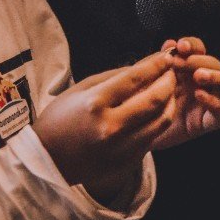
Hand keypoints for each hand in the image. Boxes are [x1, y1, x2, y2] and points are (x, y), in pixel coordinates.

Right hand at [34, 52, 175, 203]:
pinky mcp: (126, 163)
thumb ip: (113, 77)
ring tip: (169, 90)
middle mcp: (111, 127)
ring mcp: (120, 148)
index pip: (135, 78)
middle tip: (172, 70)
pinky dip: (159, 121)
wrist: (47, 160)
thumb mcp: (81, 88)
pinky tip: (158, 110)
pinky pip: (152, 138)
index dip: (155, 64)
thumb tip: (142, 67)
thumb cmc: (60, 119)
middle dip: (168, 81)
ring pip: (160, 122)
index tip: (166, 56)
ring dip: (170, 102)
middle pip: (154, 100)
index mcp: (96, 103)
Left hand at [152, 37, 219, 147]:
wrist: (138, 132)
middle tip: (180, 63)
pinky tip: (198, 95)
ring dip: (218, 77)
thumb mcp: (151, 79)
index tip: (180, 46)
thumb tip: (170, 43)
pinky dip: (214, 102)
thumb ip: (161, 61)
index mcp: (190, 68)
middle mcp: (204, 83)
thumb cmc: (147, 102)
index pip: (200, 49)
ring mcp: (210, 103)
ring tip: (198, 75)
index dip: (193, 44)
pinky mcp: (209, 123)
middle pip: (216, 64)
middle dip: (199, 60)